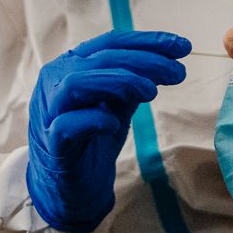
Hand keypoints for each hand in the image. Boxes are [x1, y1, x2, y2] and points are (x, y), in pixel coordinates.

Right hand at [26, 30, 190, 232]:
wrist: (72, 190)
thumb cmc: (92, 142)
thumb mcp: (117, 106)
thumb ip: (131, 83)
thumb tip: (164, 62)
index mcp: (71, 67)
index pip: (109, 44)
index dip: (147, 42)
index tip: (183, 47)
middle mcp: (55, 84)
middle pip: (99, 59)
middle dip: (143, 61)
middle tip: (178, 72)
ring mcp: (49, 113)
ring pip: (76, 83)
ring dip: (118, 82)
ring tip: (152, 92)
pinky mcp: (52, 144)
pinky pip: (67, 125)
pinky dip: (94, 120)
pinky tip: (114, 125)